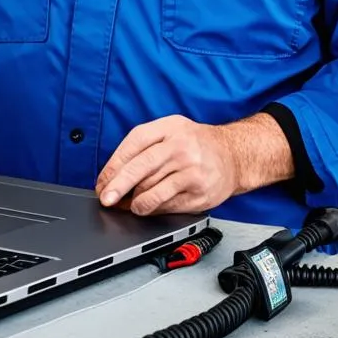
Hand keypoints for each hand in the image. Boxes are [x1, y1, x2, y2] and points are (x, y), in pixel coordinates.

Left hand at [95, 115, 239, 216]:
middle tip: (105, 199)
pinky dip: (153, 209)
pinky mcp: (199, 194)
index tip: (102, 180)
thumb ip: (145, 147)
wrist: (235, 155)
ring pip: (152, 190)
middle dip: (117, 186)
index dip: (114, 164)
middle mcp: (181, 147)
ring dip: (135, 202)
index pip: (135, 143)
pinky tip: (148, 208)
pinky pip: (167, 206)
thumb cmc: (196, 143)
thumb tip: (114, 175)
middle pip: (141, 168)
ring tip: (129, 204)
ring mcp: (191, 171)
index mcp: (170, 128)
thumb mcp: (172, 131)